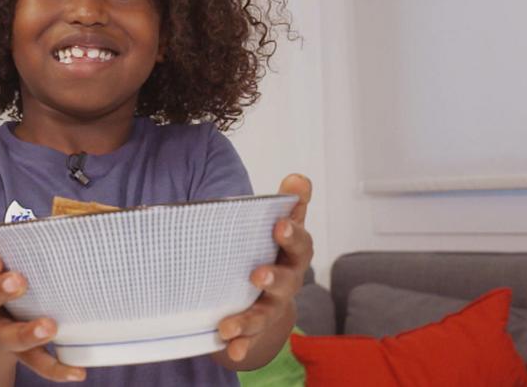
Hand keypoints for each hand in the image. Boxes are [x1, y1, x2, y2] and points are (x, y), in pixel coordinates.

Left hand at [216, 174, 312, 362]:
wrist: (268, 291)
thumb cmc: (272, 249)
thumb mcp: (280, 225)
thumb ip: (289, 204)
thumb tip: (298, 178)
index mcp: (292, 253)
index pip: (299, 243)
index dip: (292, 234)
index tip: (280, 225)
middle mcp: (287, 281)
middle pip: (287, 281)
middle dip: (273, 278)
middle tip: (257, 275)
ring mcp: (272, 306)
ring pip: (265, 314)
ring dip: (248, 320)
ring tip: (227, 326)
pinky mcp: (256, 327)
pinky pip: (250, 339)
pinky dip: (241, 345)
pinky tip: (230, 349)